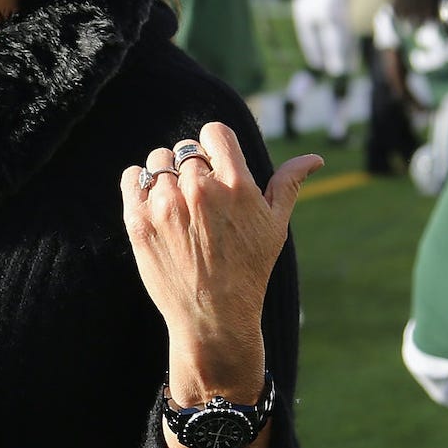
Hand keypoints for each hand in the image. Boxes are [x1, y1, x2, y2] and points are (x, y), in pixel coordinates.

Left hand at [120, 122, 321, 403]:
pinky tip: (155, 203)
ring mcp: (165, 203)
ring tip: (179, 205)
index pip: (215, 132)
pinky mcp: (137, 218)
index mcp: (235, 184)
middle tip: (201, 200)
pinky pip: (132, 177)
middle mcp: (198, 189)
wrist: (212, 314)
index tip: (216, 165)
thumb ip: (288, 184)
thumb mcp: (276, 226)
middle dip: (194, 167)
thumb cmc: (249, 269)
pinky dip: (140, 183)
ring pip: (158, 161)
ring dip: (166, 175)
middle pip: (185, 149)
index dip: (215, 145)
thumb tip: (315, 158)